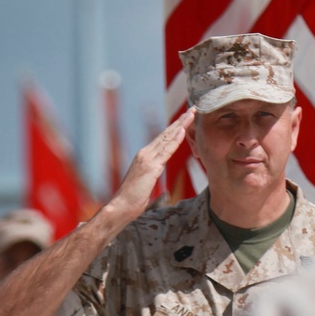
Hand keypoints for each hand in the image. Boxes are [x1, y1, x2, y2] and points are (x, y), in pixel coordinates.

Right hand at [108, 110, 195, 224]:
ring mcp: (147, 158)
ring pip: (167, 138)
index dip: (175, 128)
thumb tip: (159, 177)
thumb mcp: (145, 183)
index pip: (163, 139)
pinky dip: (175, 140)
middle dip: (180, 121)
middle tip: (193, 110)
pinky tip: (183, 131)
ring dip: (181, 125)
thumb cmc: (132, 199)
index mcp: (145, 156)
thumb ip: (152, 175)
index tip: (185, 119)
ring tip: (192, 114)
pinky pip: (166, 151)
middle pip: (166, 134)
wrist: (121, 205)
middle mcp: (145, 153)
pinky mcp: (151, 167)